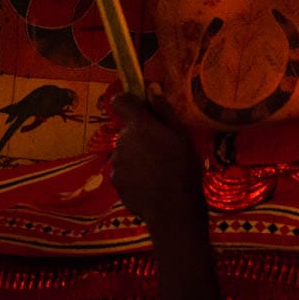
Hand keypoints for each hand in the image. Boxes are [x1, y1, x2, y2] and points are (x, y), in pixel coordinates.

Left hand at [111, 87, 205, 232]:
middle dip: (140, 136)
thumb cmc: (183, 169)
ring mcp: (116, 163)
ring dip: (137, 157)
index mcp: (139, 126)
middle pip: (128, 131)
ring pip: (125, 152)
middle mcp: (122, 141)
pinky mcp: (115, 182)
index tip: (140, 108)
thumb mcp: (181, 135)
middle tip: (162, 149)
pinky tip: (150, 185)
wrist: (173, 210)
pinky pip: (123, 171)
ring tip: (158, 171)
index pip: (121, 101)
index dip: (129, 102)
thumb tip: (151, 89)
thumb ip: (163, 110)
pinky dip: (133, 175)